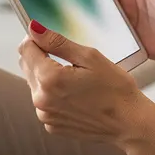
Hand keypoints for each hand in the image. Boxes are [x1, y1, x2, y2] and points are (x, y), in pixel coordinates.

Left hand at [18, 20, 154, 146]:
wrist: (129, 122)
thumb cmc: (115, 88)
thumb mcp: (90, 57)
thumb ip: (57, 42)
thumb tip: (34, 29)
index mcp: (49, 78)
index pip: (25, 49)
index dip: (37, 38)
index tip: (51, 38)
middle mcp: (40, 99)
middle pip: (27, 66)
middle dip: (41, 56)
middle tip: (69, 59)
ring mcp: (45, 115)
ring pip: (34, 84)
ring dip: (47, 76)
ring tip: (75, 78)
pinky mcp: (51, 125)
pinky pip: (44, 102)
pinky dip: (54, 94)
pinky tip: (75, 95)